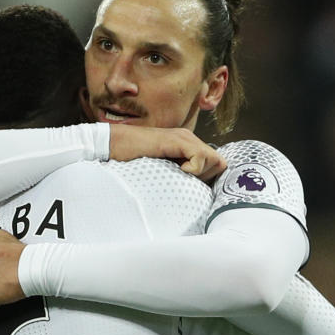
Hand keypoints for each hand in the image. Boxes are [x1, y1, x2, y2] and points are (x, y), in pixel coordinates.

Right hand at [108, 124, 225, 181]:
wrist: (114, 145)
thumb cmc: (132, 161)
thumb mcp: (161, 170)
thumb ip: (177, 176)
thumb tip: (191, 196)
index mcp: (188, 147)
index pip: (216, 164)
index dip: (208, 179)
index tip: (192, 187)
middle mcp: (190, 140)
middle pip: (220, 163)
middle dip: (208, 177)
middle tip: (188, 181)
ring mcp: (185, 138)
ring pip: (214, 160)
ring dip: (201, 173)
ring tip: (180, 175)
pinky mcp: (177, 140)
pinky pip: (200, 156)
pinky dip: (193, 169)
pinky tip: (177, 170)